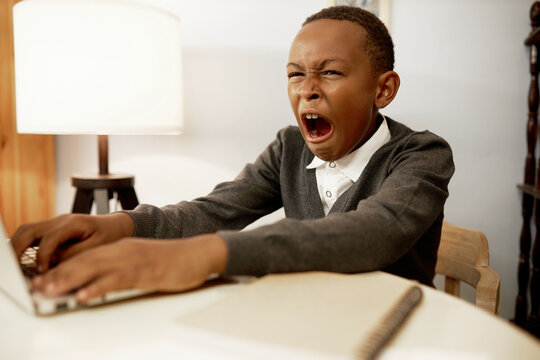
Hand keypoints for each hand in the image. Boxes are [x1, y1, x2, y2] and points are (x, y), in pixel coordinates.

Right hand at [11, 213, 134, 271]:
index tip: (42, 272)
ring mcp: (55, 223)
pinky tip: (23, 261)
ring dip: (17, 247)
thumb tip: (53, 262)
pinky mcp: (54, 229)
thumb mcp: (98, 247)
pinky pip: (33, 235)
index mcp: (73, 223)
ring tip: (13, 266)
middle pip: (29, 230)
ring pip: (27, 230)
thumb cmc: (111, 235)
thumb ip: (76, 254)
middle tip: (12, 268)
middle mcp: (61, 220)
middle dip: (17, 249)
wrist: (118, 225)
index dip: (42, 256)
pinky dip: (25, 246)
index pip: (49, 238)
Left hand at [31, 234, 227, 301]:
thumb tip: (99, 283)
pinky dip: (97, 288)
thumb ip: (122, 268)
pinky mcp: (144, 271)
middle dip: (59, 274)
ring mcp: (134, 260)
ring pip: (95, 269)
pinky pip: (116, 280)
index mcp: (122, 248)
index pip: (85, 257)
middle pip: (84, 261)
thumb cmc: (172, 260)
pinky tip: (84, 295)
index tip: (44, 280)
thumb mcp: (142, 261)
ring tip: (51, 291)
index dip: (62, 268)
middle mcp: (123, 250)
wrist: (198, 253)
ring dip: (71, 280)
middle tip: (39, 287)